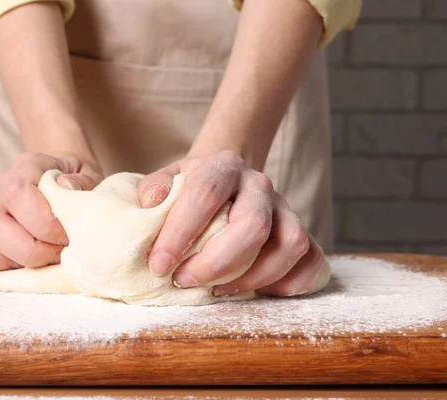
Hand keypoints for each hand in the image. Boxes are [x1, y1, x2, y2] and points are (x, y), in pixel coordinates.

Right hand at [0, 152, 102, 282]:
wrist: (60, 175)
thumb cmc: (75, 182)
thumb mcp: (89, 174)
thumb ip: (81, 182)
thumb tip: (66, 188)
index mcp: (26, 169)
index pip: (17, 194)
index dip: (43, 224)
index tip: (67, 238)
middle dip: (26, 251)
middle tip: (54, 256)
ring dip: (1, 264)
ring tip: (32, 265)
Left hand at [139, 150, 324, 296]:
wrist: (224, 180)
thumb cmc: (190, 189)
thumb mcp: (167, 179)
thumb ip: (155, 189)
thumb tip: (151, 204)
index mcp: (223, 166)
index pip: (205, 194)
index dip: (180, 233)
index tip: (158, 265)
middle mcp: (259, 184)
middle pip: (252, 225)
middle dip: (215, 263)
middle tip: (184, 281)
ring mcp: (284, 208)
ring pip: (289, 244)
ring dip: (253, 277)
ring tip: (218, 290)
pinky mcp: (300, 230)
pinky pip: (311, 260)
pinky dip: (290, 283)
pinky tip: (258, 292)